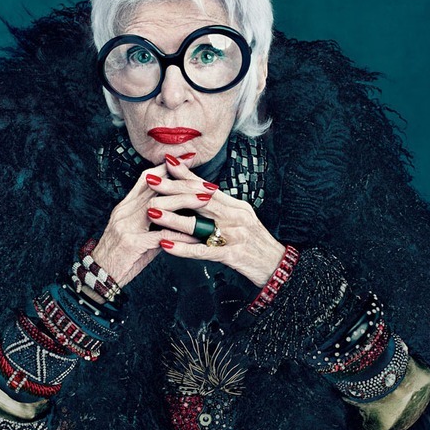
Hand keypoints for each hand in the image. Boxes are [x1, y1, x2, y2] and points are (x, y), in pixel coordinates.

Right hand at [88, 163, 197, 295]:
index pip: (146, 179)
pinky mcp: (133, 244)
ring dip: (185, 202)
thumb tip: (174, 217)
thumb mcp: (133, 233)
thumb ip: (152, 222)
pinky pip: (162, 236)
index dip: (167, 168)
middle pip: (157, 188)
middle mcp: (125, 212)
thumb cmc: (118, 257)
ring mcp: (128, 226)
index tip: (187, 161)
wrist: (98, 278)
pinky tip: (196, 236)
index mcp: (124, 206)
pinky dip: (181, 235)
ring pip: (160, 206)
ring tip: (205, 200)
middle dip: (183, 183)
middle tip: (205, 182)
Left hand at [145, 155, 284, 286]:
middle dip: (173, 189)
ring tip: (152, 212)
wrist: (277, 266)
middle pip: (199, 199)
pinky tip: (166, 245)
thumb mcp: (243, 219)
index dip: (186, 174)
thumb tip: (201, 195)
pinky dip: (182, 248)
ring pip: (198, 224)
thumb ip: (222, 208)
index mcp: (236, 206)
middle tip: (151, 180)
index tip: (168, 163)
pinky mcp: (231, 255)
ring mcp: (233, 235)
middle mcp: (235, 216)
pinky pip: (202, 251)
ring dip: (172, 218)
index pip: (207, 187)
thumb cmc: (256, 244)